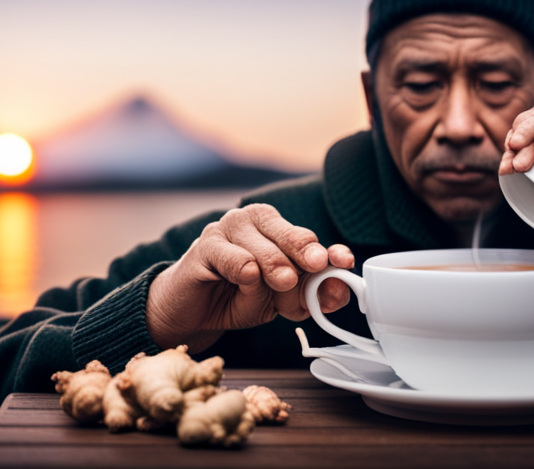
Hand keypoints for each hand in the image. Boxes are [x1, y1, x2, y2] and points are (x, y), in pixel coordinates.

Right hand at [146, 203, 354, 351]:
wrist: (192, 312)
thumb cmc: (236, 298)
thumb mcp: (281, 301)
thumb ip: (310, 294)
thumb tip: (339, 291)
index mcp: (276, 228)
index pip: (308, 237)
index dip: (328, 252)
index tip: (341, 262)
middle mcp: (254, 220)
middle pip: (292, 238)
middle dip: (303, 261)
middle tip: (306, 277)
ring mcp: (228, 228)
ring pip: (265, 250)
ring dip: (274, 275)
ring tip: (272, 291)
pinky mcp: (205, 245)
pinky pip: (232, 256)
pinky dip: (243, 268)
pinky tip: (246, 277)